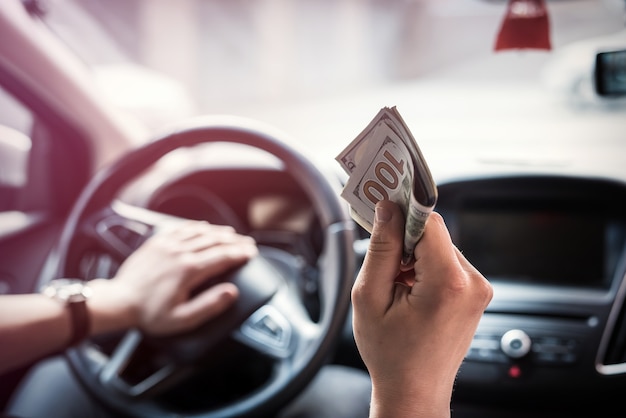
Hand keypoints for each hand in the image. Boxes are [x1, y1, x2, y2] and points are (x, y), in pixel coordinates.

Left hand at [89, 221, 257, 335]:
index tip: (252, 253)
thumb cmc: (149, 314)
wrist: (118, 302)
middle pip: (215, 241)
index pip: (223, 257)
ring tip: (232, 234)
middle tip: (248, 243)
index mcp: (189, 270)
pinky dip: (196, 226)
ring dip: (219, 232)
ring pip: (200, 232)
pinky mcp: (156, 242)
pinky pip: (181, 228)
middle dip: (235, 241)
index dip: (240, 254)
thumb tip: (231, 292)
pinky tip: (204, 226)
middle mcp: (180, 252)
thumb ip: (210, 305)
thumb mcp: (183, 319)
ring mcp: (167, 244)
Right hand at [351, 201, 492, 417]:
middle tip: (381, 255)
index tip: (385, 200)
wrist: (414, 392)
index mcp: (448, 283)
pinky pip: (448, 263)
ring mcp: (479, 290)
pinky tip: (409, 290)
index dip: (404, 210)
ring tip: (395, 285)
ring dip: (415, 255)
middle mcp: (473, 283)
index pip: (429, 221)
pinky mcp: (476, 294)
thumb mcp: (371, 297)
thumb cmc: (391, 354)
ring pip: (440, 247)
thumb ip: (381, 248)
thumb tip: (386, 208)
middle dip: (405, 239)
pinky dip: (426, 267)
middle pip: (435, 233)